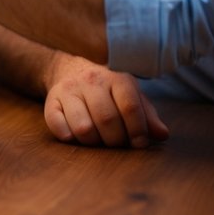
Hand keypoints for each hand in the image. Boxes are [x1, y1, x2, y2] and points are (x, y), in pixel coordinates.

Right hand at [44, 54, 170, 147]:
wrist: (69, 70)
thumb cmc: (108, 90)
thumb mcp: (130, 95)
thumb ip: (147, 114)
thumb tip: (162, 135)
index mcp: (116, 78)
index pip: (130, 107)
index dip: (138, 131)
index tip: (139, 143)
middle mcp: (91, 81)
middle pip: (107, 120)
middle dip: (116, 141)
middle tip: (116, 144)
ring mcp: (69, 90)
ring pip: (84, 127)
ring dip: (94, 142)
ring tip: (98, 140)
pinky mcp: (51, 100)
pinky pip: (58, 126)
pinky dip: (68, 137)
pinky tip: (75, 136)